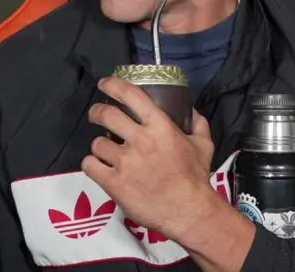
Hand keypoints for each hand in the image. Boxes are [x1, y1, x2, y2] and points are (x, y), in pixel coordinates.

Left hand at [83, 76, 221, 242]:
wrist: (189, 211)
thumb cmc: (195, 178)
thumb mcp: (203, 145)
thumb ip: (198, 124)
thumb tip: (191, 111)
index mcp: (160, 126)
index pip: (131, 95)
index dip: (113, 85)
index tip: (104, 84)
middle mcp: (140, 140)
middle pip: (106, 115)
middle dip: (96, 112)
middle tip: (96, 114)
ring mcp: (125, 162)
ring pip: (97, 143)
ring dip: (99, 145)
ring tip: (105, 151)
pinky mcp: (114, 183)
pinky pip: (90, 166)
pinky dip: (92, 165)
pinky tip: (99, 167)